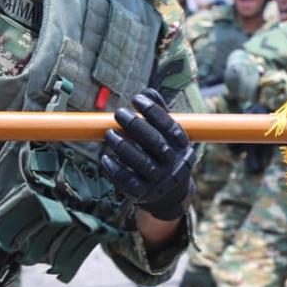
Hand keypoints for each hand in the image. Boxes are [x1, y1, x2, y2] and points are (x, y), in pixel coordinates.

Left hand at [100, 90, 194, 220]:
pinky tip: (105, 157)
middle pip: (154, 143)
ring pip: (140, 162)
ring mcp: (159, 181)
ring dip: (122, 146)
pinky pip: (126, 180)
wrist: (169, 194)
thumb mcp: (169, 137)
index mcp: (181, 147)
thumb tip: (148, 91)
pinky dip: (114, 168)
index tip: (137, 99)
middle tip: (119, 112)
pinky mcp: (143, 193)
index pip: (169, 126)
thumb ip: (160, 114)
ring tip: (109, 133)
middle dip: (135, 126)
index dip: (153, 111)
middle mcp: (173, 165)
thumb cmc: (165, 155)